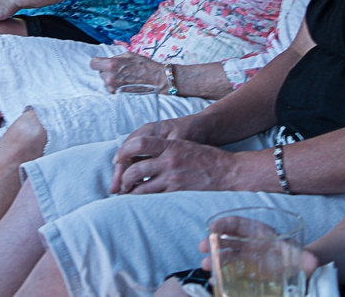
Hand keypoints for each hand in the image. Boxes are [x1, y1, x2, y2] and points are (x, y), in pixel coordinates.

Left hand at [90, 52, 166, 92]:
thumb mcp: (128, 55)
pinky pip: (111, 87)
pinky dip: (115, 84)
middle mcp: (110, 77)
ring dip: (111, 77)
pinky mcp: (117, 93)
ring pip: (105, 80)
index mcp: (111, 65)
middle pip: (100, 72)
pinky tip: (125, 81)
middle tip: (119, 69)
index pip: (93, 63)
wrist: (155, 79)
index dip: (98, 62)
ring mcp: (113, 87)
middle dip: (107, 70)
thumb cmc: (144, 65)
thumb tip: (107, 60)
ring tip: (124, 76)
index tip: (101, 63)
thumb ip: (115, 58)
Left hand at [109, 136, 238, 194]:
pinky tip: (139, 200)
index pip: (138, 143)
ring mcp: (173, 177)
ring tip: (126, 193)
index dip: (123, 151)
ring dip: (130, 190)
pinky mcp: (177, 191)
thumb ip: (163, 149)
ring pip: (141, 186)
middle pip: (134, 168)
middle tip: (119, 183)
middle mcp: (169, 160)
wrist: (227, 171)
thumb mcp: (183, 145)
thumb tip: (139, 156)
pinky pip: (153, 196)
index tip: (117, 159)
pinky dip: (143, 198)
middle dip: (122, 177)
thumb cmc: (205, 157)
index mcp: (170, 145)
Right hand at [195, 235, 320, 276]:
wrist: (296, 270)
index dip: (225, 223)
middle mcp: (248, 243)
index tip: (213, 226)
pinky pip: (228, 270)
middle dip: (213, 240)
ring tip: (205, 266)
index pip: (239, 223)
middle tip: (202, 247)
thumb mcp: (299, 256)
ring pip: (225, 254)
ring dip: (214, 258)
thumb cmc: (295, 258)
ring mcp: (244, 258)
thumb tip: (313, 262)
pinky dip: (220, 274)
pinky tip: (214, 280)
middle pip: (227, 238)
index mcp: (258, 233)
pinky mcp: (243, 272)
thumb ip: (305, 259)